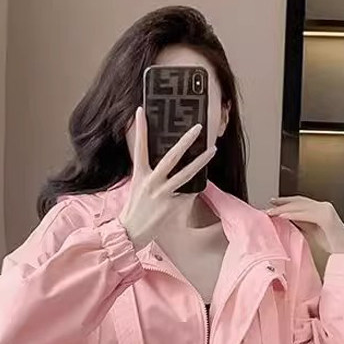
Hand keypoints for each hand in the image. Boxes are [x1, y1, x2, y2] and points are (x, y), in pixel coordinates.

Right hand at [119, 107, 216, 248]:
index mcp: (140, 175)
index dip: (140, 129)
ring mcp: (163, 195)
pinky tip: (201, 183)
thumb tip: (169, 161)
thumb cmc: (136, 208)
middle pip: (171, 157)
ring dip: (201, 161)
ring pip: (186, 174)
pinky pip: (188, 194)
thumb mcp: (138, 186)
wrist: (131, 232)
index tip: (141, 111)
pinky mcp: (172, 207)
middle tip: (197, 128)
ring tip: (212, 149)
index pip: (139, 148)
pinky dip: (195, 189)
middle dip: (185, 141)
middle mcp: (151, 183)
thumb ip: (150, 173)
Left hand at [267, 196, 343, 255]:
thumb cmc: (331, 244)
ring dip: (285, 208)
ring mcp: (326, 210)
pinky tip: (283, 216)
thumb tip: (287, 218)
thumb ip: (302, 223)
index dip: (286, 201)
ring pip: (301, 206)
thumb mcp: (312, 231)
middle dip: (283, 202)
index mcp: (321, 208)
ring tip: (272, 212)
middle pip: (299, 201)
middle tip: (269, 204)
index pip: (300, 202)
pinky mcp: (326, 217)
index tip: (273, 202)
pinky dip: (294, 215)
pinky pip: (306, 214)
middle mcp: (324, 206)